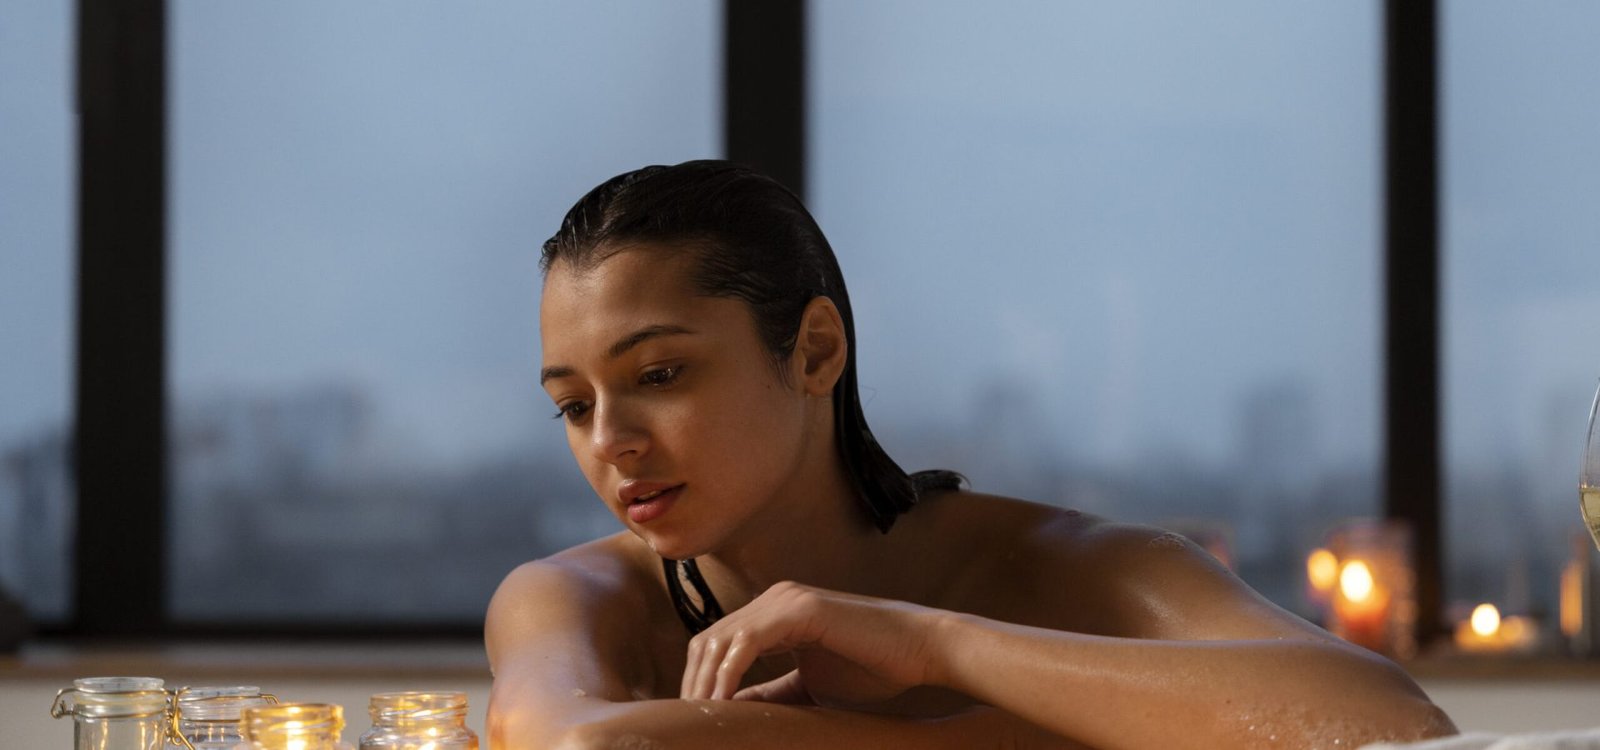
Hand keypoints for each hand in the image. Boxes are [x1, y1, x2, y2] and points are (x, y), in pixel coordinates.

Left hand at [678, 581, 944, 708]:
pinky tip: (726, 701)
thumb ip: (772, 693)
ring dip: (707, 682)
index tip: (696, 719)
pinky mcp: (801, 609)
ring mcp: (786, 600)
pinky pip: (748, 641)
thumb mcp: (809, 686)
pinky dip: (730, 673)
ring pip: (721, 638)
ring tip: (705, 717)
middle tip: (691, 723)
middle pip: (708, 640)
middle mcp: (774, 600)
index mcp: (773, 614)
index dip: (700, 681)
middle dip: (694, 684)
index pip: (716, 643)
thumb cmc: (874, 667)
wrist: (921, 649)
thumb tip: (733, 710)